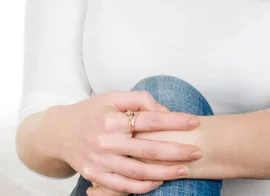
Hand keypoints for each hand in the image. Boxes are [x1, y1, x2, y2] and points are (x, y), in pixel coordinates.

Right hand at [46, 91, 200, 193]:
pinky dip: (142, 187)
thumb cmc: (90, 112)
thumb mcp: (112, 97)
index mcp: (112, 118)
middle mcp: (107, 141)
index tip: (194, 122)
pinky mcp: (96, 176)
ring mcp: (101, 161)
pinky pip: (123, 186)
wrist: (58, 133)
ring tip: (184, 169)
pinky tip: (159, 182)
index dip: (175, 120)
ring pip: (139, 171)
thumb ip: (139, 99)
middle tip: (197, 151)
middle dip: (176, 151)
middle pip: (149, 148)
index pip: (151, 119)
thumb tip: (163, 110)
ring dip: (165, 172)